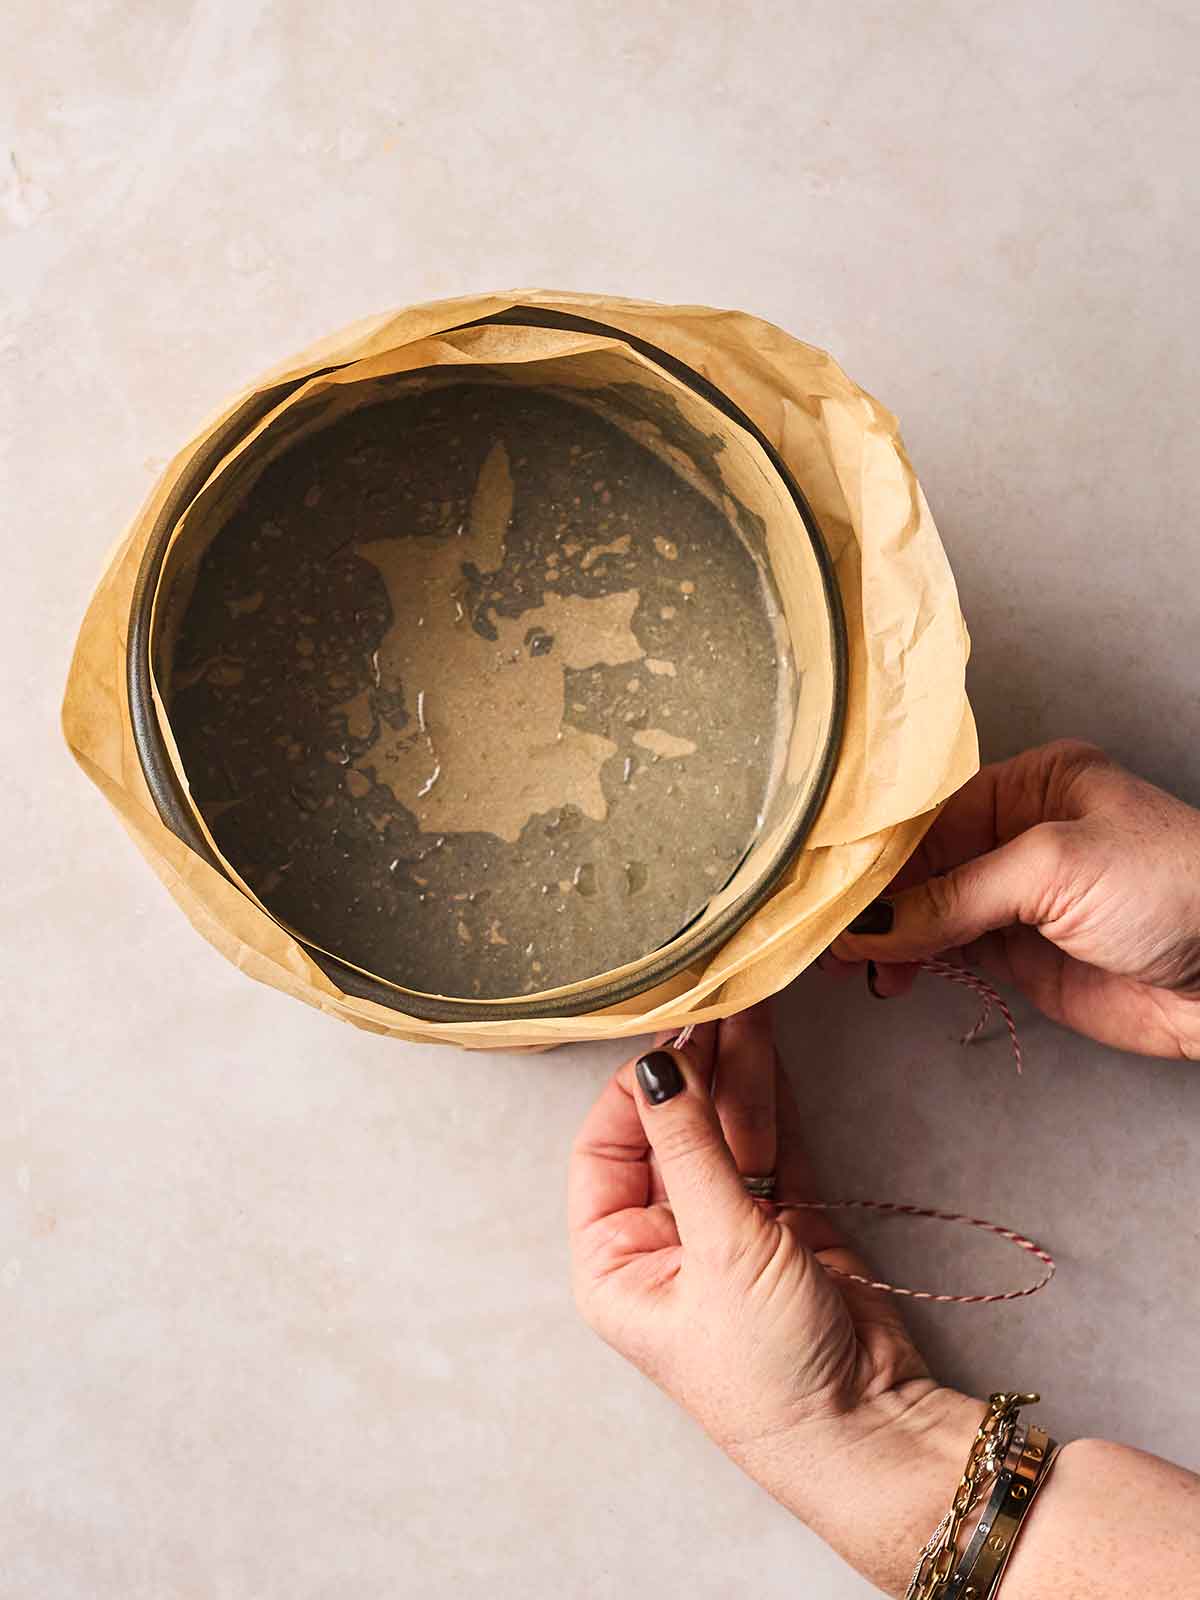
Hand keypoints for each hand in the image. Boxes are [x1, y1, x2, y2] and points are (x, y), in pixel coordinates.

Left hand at [568, 1008, 979, 1590]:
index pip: (607, 1147)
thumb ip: (691, 1151)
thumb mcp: (720, 1252)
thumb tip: (659, 1066)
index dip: (637, 1089)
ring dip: (737, 1068)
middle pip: (670, 1130)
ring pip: (725, 1129)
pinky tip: (766, 1041)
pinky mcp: (787, 1222)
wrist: (870, 1433)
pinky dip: (772, 1095)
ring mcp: (727, 1227)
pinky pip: (771, 1143)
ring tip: (749, 996)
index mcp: (616, 1259)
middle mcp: (664, 1239)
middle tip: (718, 994)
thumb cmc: (771, 1371)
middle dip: (695, 1066)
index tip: (671, 1036)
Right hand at [831, 739, 1199, 1058]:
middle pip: (922, 862)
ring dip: (888, 936)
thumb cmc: (1175, 888)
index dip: (878, 850)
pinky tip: (888, 973)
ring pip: (927, 911)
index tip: (829, 884)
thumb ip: (955, 894)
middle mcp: (1020, 835)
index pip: (930, 812)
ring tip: (854, 963)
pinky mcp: (1022, 956)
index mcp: (1032, 785)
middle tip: (832, 932)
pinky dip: (912, 962)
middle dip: (875, 898)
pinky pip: (949, 952)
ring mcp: (1019, 899)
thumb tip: (873, 922)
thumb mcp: (1055, 866)